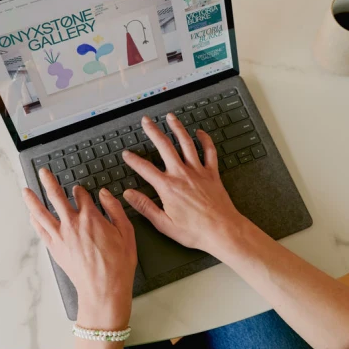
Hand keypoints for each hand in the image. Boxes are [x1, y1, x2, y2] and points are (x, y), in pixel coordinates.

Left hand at [23, 171, 136, 329]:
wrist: (103, 289)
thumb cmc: (117, 264)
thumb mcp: (126, 232)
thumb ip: (115, 209)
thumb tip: (105, 194)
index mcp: (91, 217)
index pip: (81, 195)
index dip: (80, 191)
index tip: (80, 190)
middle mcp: (72, 223)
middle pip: (56, 196)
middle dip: (49, 182)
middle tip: (43, 172)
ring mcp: (60, 236)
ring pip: (41, 212)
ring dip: (32, 199)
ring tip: (25, 190)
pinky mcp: (54, 249)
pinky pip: (40, 230)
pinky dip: (34, 220)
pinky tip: (31, 215)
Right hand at [121, 114, 252, 254]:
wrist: (222, 231)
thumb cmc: (195, 231)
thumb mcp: (164, 224)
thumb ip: (145, 207)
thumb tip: (129, 195)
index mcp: (168, 187)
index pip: (145, 169)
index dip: (133, 160)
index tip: (126, 154)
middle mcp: (182, 174)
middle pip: (164, 147)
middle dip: (153, 131)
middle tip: (146, 121)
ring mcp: (198, 171)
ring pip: (186, 143)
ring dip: (177, 128)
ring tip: (170, 117)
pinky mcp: (212, 173)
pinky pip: (209, 151)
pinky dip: (205, 140)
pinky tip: (200, 132)